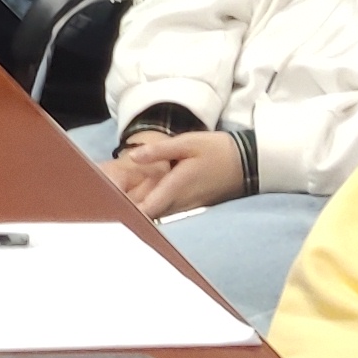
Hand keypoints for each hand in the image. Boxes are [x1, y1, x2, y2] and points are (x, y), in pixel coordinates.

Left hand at [111, 129, 247, 218]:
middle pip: (151, 214)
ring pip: (161, 213)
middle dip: (131, 211)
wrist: (250, 162)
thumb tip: (133, 157)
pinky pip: (172, 209)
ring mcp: (190, 205)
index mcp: (177, 187)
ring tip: (121, 202)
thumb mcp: (187, 143)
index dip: (127, 211)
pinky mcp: (196, 204)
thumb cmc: (217, 150)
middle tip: (108, 205)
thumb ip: (159, 151)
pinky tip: (145, 199)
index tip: (108, 207)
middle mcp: (182, 202)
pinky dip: (157, 206)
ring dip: (144, 210)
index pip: (147, 209)